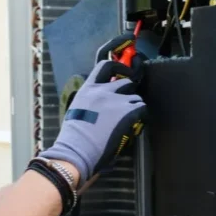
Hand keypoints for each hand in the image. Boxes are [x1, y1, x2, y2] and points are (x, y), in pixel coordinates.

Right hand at [39, 60, 145, 182]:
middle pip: (126, 82)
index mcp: (88, 89)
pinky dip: (141, 116)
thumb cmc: (74, 137)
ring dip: (135, 107)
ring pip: (136, 98)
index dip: (118, 67)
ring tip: (130, 120)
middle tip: (127, 105)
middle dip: (129, 93)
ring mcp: (117, 100)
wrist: (78, 149)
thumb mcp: (77, 111)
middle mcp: (103, 90)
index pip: (105, 66)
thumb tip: (100, 108)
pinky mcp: (128, 112)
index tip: (123, 73)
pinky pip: (142, 109)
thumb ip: (90, 103)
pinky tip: (135, 125)